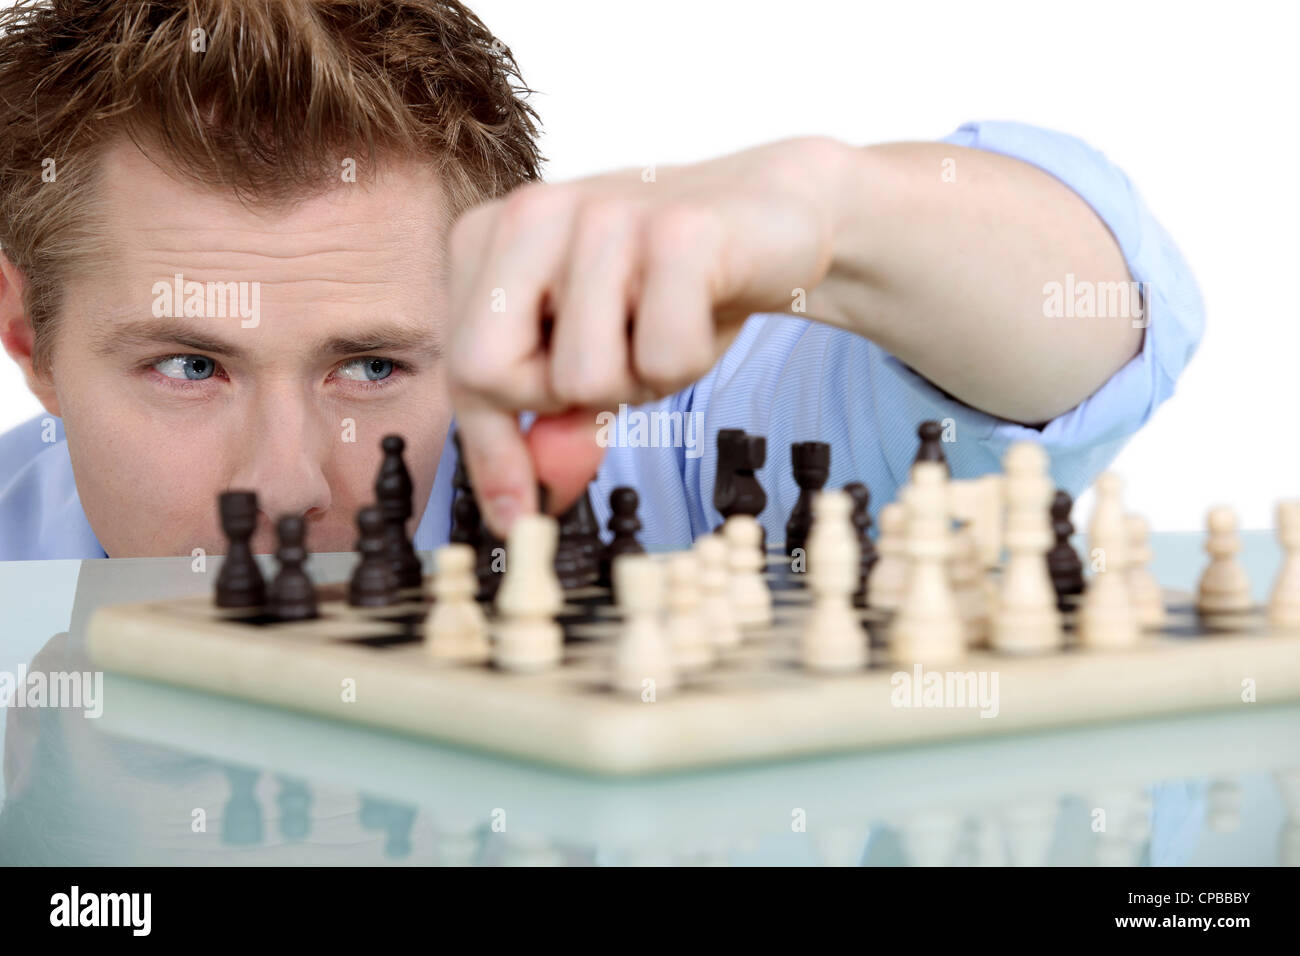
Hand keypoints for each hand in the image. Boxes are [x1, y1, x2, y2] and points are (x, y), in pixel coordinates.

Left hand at [445, 135, 851, 533]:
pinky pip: (663, 359)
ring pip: (582, 378)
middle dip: (555, 404)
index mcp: (488, 239)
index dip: (490, 451)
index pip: (462, 369)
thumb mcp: (594, 360)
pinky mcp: (678, 230)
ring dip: (639, 381)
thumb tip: (519, 511)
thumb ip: (547, 425)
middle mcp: (529, 213)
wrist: (775, 217)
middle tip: (616, 367)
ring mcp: (601, 214)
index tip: (515, 515)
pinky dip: (690, 361)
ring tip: (665, 325)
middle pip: (485, 371)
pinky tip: (705, 308)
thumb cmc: (670, 292)